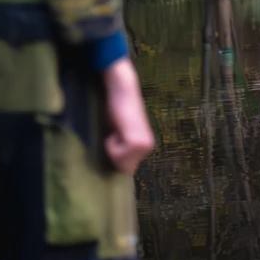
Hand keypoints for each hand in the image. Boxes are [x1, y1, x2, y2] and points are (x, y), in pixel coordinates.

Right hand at [102, 57, 155, 172]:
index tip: (116, 136)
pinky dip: (110, 142)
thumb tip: (118, 167)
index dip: (115, 154)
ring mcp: (144, 146)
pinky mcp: (136, 143)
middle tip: (116, 132)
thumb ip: (121, 148)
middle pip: (123, 168)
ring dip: (111, 147)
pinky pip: (115, 154)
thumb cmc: (116, 108)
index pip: (126, 168)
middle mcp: (148, 148)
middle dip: (113, 152)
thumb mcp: (119, 132)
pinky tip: (117, 128)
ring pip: (118, 163)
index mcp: (145, 146)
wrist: (122, 90)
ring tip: (116, 129)